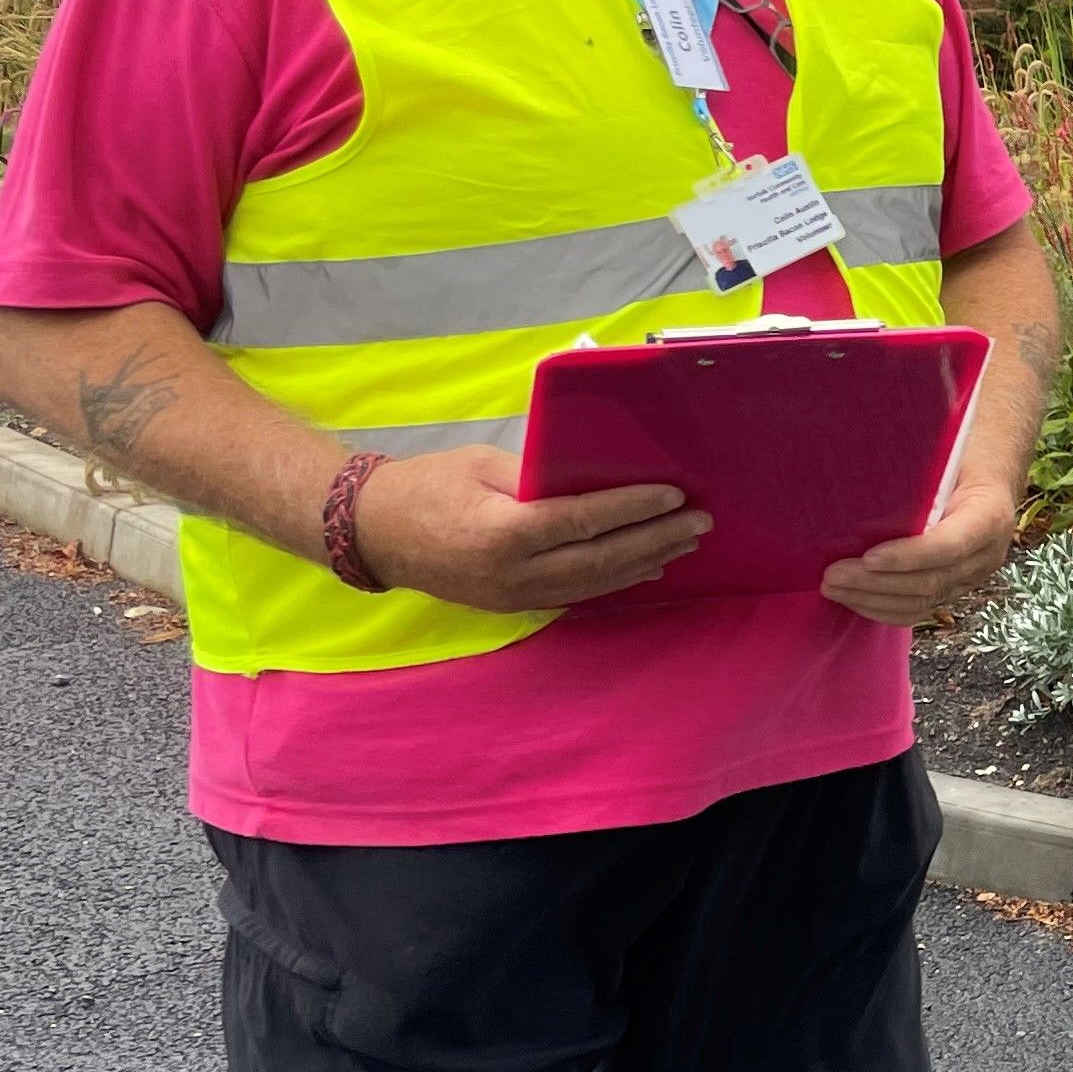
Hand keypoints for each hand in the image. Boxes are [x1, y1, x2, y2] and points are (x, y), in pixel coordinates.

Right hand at [352, 446, 709, 611]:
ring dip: (645, 562)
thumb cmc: (426, 486)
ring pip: (594, 584)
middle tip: (700, 522)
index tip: (673, 495)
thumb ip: (539, 475)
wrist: (372, 533)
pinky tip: (647, 566)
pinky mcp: (512, 605)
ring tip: (685, 543)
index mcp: (502, 533)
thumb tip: (597, 475)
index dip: (634, 509)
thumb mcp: (482, 466)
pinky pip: (576, 594)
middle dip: (656, 539)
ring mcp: (513, 596)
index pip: (584, 521)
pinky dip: (616, 580)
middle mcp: (512, 574)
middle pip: (601, 559)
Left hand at [822, 472, 1017, 626]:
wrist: (987, 474)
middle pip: (930, 581)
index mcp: (990, 515)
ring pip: (922, 601)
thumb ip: (919, 471)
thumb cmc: (961, 455)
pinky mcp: (954, 588)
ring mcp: (972, 576)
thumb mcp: (946, 453)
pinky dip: (884, 609)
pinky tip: (854, 599)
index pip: (949, 546)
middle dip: (876, 582)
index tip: (867, 557)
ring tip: (833, 587)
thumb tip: (859, 474)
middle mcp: (987, 554)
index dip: (907, 556)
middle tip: (832, 575)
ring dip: (873, 599)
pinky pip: (920, 609)